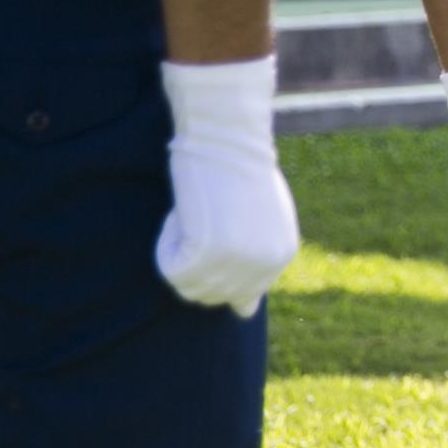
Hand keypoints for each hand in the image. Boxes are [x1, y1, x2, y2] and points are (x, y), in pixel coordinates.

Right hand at [154, 56, 301, 311]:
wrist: (227, 136)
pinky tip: (181, 214)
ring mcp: (238, 261)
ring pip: (188, 286)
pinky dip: (166, 243)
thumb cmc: (238, 166)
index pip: (242, 297)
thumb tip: (244, 312)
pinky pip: (170, 268)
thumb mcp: (261, 219)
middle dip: (195, 264)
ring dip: (179, 252)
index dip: (216, 269)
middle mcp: (265, 265)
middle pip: (212, 296)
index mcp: (281, 255)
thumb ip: (256, 262)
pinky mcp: (208, 252)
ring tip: (193, 214)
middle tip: (199, 220)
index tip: (210, 235)